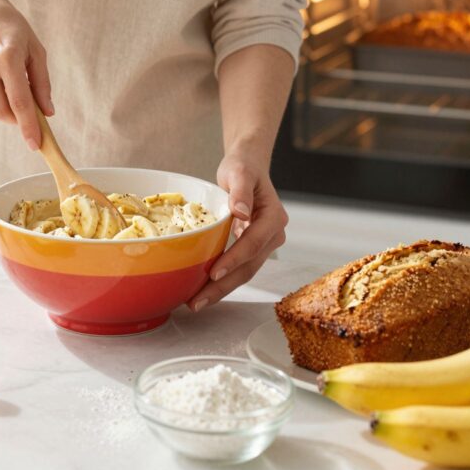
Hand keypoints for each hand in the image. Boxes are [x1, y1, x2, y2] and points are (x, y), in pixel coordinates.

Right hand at [0, 0, 52, 149]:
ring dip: (0, 104)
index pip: (20, 102)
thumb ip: (42, 83)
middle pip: (0, 111)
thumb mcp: (35, 48)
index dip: (29, 126)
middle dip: (14, 119)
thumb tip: (47, 113)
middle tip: (23, 114)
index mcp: (7, 56)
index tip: (36, 144)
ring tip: (5, 83)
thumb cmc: (10, 26)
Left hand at [187, 151, 288, 311]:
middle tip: (197, 302)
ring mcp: (264, 245)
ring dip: (221, 289)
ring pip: (244, 272)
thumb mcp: (239, 172)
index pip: (252, 243)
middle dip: (223, 286)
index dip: (233, 260)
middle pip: (249, 266)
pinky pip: (238, 268)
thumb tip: (240, 211)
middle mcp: (273, 235)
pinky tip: (202, 290)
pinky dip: (221, 280)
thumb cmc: (243, 167)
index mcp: (273, 218)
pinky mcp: (252, 249)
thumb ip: (240, 191)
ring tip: (196, 302)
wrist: (247, 166)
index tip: (213, 273)